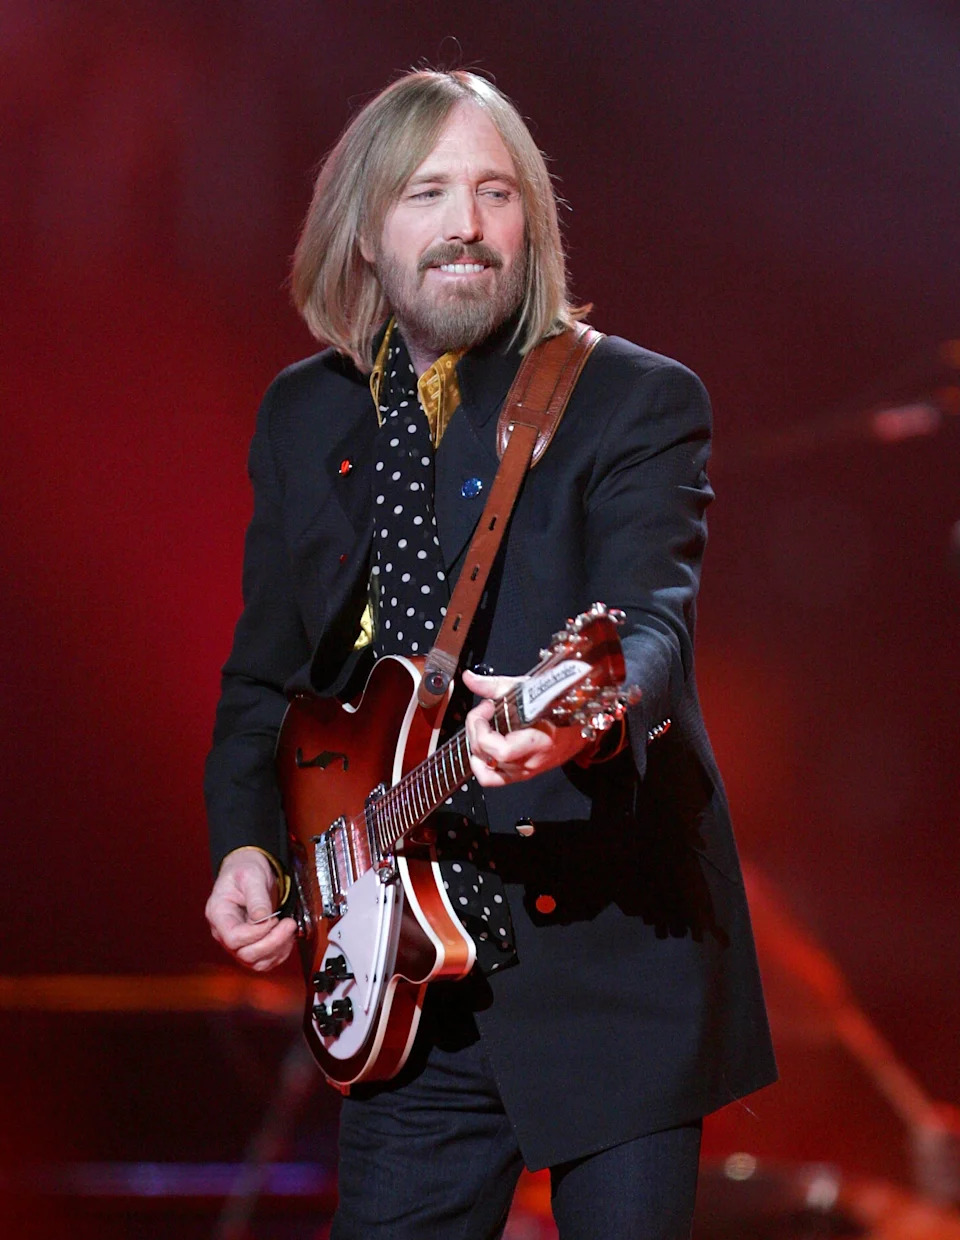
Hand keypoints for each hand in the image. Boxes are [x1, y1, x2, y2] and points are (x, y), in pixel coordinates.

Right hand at [205, 848, 296, 971]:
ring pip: (256, 962)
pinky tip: (287, 937)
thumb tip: (262, 916)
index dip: (256, 933)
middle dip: (272, 942)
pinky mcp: (251, 945)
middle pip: (245, 954)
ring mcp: (238, 942)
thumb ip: (256, 896)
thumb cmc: (245, 871)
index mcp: (218, 914)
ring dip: (278, 949)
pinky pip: (265, 961)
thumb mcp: (251, 876)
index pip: (233, 938)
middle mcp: (225, 933)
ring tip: (289, 928)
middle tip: (289, 923)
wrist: (249, 872)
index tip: (273, 918)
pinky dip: (280, 953)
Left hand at [462, 669, 590, 786]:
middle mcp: (530, 762)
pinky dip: (481, 764)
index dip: (482, 730)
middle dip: (476, 731)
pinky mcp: (521, 774)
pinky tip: (483, 748)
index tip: (484, 709)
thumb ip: (495, 686)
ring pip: (486, 771)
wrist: (579, 725)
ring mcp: (525, 771)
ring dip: (477, 746)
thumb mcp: (527, 690)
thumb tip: (470, 679)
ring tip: (482, 729)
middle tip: (483, 712)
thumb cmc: (560, 708)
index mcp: (537, 742)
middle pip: (488, 757)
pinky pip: (493, 779)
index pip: (499, 750)